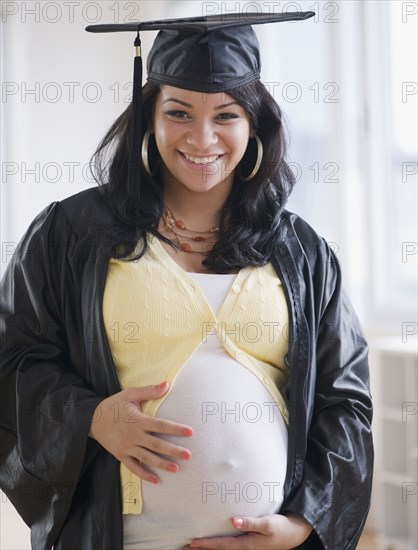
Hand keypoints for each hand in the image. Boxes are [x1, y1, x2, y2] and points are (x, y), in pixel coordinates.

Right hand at [88, 382, 192, 483]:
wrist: (91, 419)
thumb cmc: (114, 405)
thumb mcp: (130, 394)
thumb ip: (149, 391)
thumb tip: (167, 384)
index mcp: (138, 420)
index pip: (161, 425)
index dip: (176, 429)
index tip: (190, 432)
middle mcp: (134, 435)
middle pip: (157, 445)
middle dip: (173, 450)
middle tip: (189, 455)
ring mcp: (127, 447)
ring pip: (147, 458)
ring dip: (162, 464)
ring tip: (176, 469)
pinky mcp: (120, 455)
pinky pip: (133, 467)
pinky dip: (144, 474)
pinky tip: (156, 480)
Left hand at [184, 513, 312, 548]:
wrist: (293, 534)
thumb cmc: (280, 527)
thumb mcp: (268, 524)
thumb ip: (251, 522)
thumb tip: (234, 521)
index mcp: (247, 544)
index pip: (223, 545)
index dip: (208, 544)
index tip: (193, 543)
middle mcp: (244, 548)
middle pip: (219, 549)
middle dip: (203, 548)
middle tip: (185, 546)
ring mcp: (246, 546)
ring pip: (223, 548)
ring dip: (209, 547)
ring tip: (193, 545)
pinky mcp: (247, 542)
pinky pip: (229, 544)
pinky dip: (218, 544)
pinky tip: (212, 540)